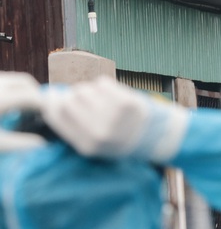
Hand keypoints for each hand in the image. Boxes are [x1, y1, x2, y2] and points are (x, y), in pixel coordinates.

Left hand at [0, 73, 47, 151]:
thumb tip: (44, 144)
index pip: (34, 96)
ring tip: (25, 111)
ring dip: (24, 91)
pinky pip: (3, 82)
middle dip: (37, 96)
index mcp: (2, 98)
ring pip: (13, 80)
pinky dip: (11, 90)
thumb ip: (22, 143)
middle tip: (41, 114)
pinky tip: (8, 107)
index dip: (47, 107)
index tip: (54, 120)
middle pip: (25, 82)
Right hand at [41, 76, 188, 162]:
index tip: (56, 96)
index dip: (52, 102)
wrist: (161, 138)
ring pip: (85, 89)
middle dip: (74, 96)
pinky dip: (106, 86)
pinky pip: (102, 83)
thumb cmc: (124, 138)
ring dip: (91, 91)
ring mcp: (114, 117)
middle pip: (69, 99)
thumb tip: (51, 98)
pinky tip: (116, 97)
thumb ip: (74, 125)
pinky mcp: (128, 103)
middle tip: (89, 101)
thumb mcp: (96, 143)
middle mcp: (100, 133)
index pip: (56, 115)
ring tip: (105, 102)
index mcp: (88, 145)